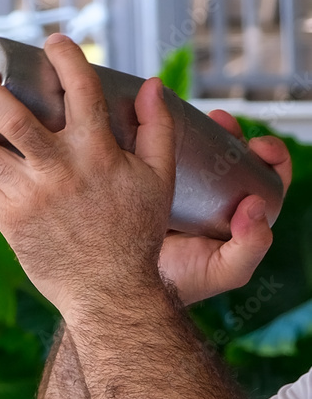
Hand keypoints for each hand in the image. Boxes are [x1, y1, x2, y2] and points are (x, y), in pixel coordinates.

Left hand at [0, 33, 175, 320]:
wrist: (109, 292)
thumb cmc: (135, 236)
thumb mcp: (158, 180)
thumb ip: (157, 130)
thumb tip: (151, 86)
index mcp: (98, 153)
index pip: (79, 89)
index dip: (65, 57)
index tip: (53, 43)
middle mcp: (60, 171)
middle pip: (12, 116)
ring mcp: (30, 198)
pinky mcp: (10, 223)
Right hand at [159, 111, 290, 304]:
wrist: (127, 281)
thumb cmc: (180, 280)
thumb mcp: (225, 270)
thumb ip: (251, 246)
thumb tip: (255, 206)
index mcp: (238, 218)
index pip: (266, 180)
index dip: (271, 159)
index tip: (259, 147)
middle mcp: (213, 201)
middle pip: (233, 157)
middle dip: (234, 133)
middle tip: (223, 121)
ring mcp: (183, 190)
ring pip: (202, 152)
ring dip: (206, 128)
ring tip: (202, 116)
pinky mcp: (155, 182)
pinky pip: (168, 154)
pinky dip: (170, 135)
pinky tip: (168, 127)